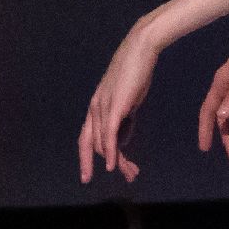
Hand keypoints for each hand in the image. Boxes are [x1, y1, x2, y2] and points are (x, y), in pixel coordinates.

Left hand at [78, 25, 159, 182]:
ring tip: (130, 174)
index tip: (89, 175)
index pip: (87, 138)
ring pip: (102, 143)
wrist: (141, 50)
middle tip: (125, 177)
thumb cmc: (137, 72)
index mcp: (96, 106)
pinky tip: (113, 166)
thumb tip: (122, 139)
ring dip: (116, 162)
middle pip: (91, 144)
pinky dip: (109, 153)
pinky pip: (108, 135)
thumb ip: (124, 120)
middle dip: (104, 164)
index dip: (87, 158)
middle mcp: (94, 108)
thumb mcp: (129, 101)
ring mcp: (102, 107)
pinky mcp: (113, 106)